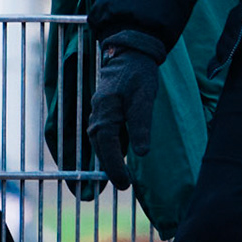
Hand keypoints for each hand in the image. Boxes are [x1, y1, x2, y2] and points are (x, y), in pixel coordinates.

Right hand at [86, 45, 158, 190]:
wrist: (131, 53)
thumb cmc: (139, 74)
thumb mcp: (144, 98)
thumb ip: (141, 125)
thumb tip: (141, 153)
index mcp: (105, 114)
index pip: (108, 148)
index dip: (116, 168)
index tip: (125, 185)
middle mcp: (97, 116)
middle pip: (100, 149)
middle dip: (105, 170)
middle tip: (117, 188)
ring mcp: (98, 114)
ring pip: (99, 144)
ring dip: (105, 161)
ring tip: (112, 181)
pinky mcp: (104, 112)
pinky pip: (102, 136)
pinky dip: (107, 150)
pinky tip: (115, 158)